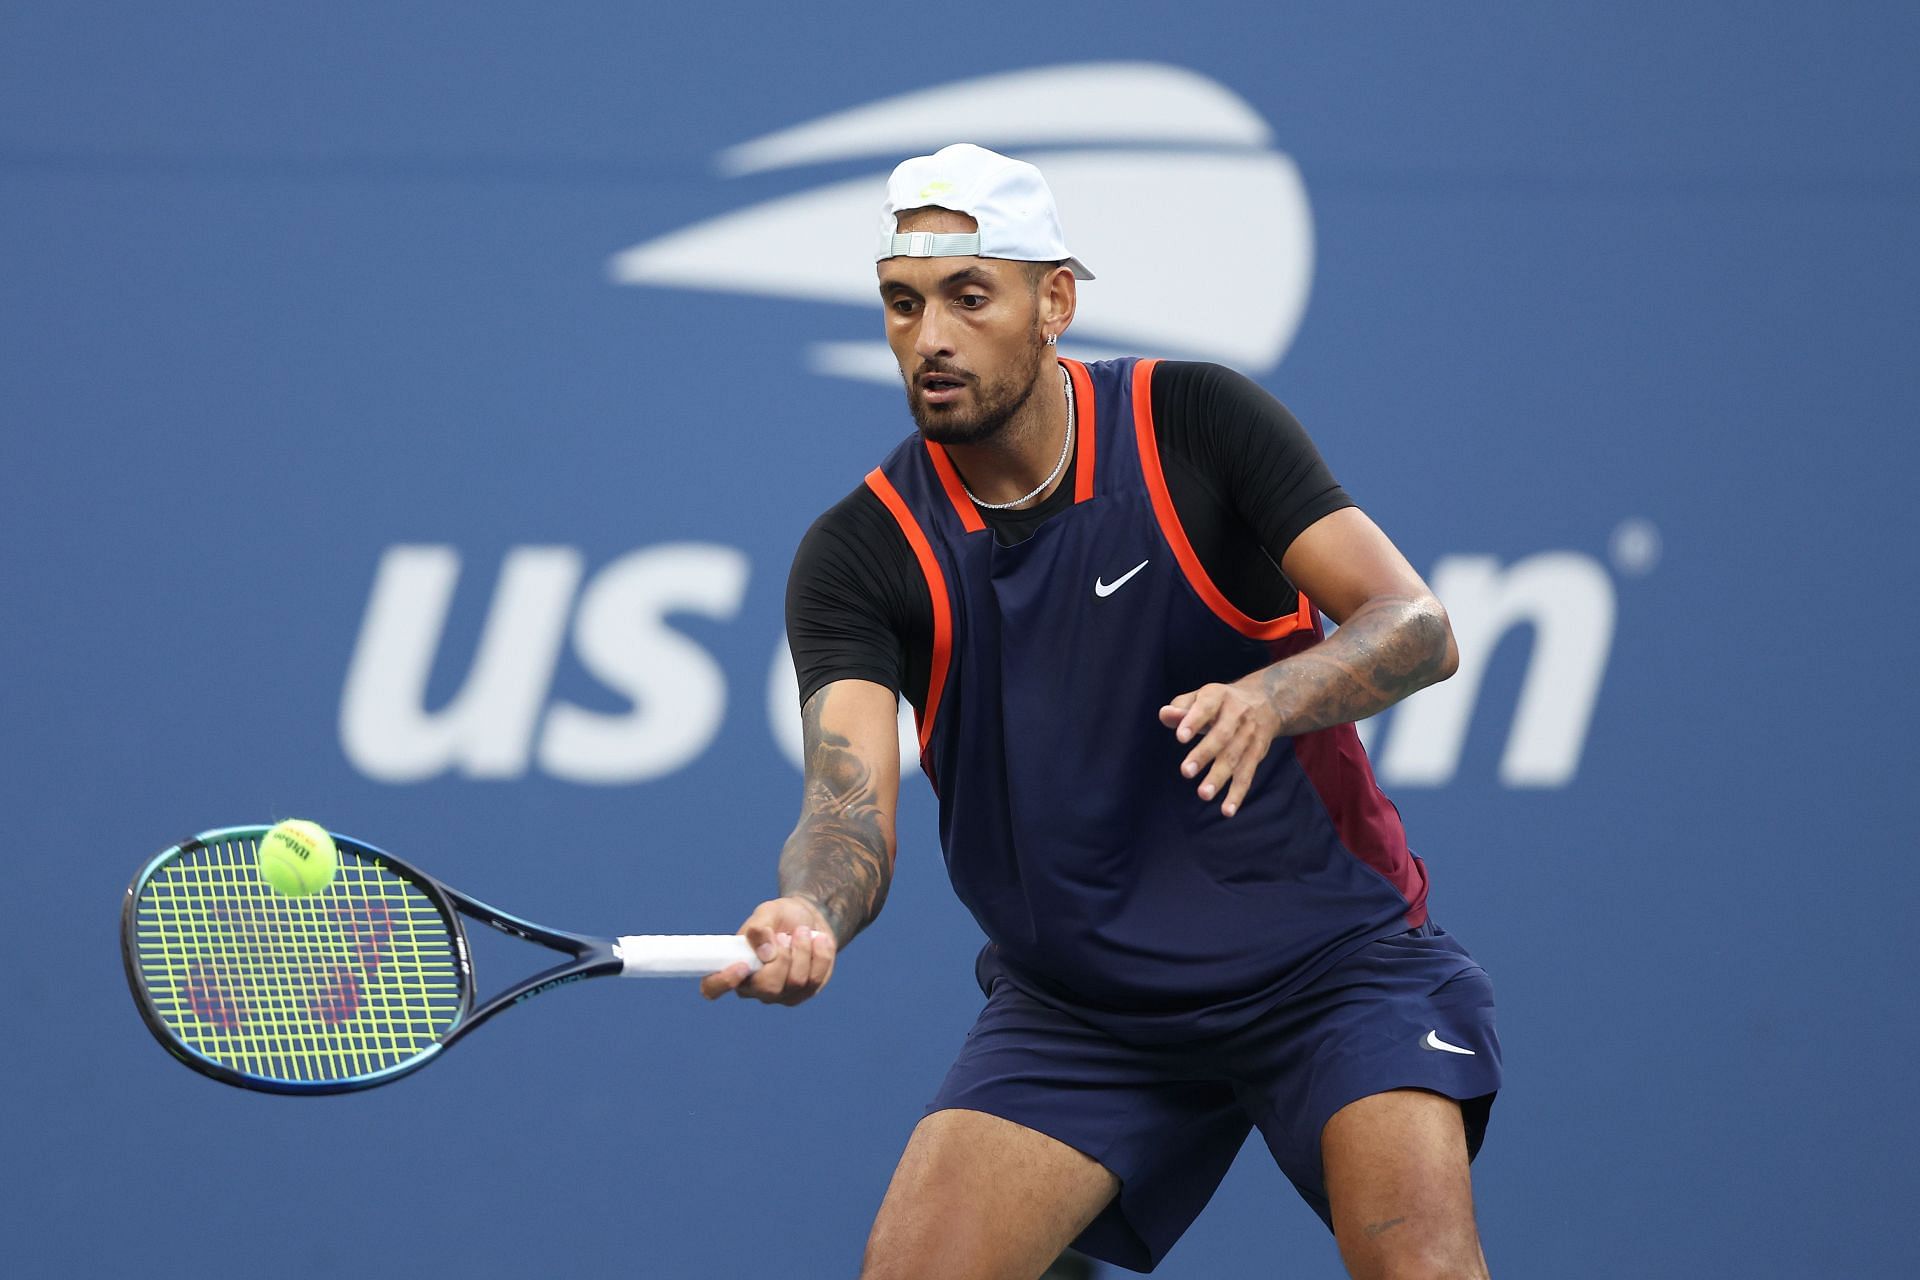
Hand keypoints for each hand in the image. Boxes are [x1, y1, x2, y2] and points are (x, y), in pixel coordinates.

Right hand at [698, 896, 837, 1004]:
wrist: (808, 919)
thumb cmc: (780, 917)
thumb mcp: (768, 912)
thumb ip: (760, 928)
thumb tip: (764, 953)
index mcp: (732, 966)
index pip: (712, 988)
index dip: (723, 982)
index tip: (742, 965)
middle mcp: (752, 987)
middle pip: (767, 987)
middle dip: (783, 957)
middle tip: (785, 935)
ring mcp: (779, 994)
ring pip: (795, 982)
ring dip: (803, 950)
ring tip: (803, 931)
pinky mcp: (803, 993)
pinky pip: (815, 980)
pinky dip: (820, 955)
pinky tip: (818, 940)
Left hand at [1159, 674, 1282, 817]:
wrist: (1267, 701)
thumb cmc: (1221, 703)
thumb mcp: (1202, 697)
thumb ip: (1180, 707)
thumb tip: (1165, 715)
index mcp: (1219, 697)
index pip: (1206, 708)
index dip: (1194, 721)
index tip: (1180, 737)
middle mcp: (1237, 715)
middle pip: (1221, 736)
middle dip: (1204, 754)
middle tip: (1186, 771)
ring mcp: (1249, 736)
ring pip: (1234, 758)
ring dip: (1219, 777)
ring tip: (1203, 794)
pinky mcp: (1257, 754)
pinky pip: (1247, 775)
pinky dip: (1238, 794)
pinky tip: (1227, 810)